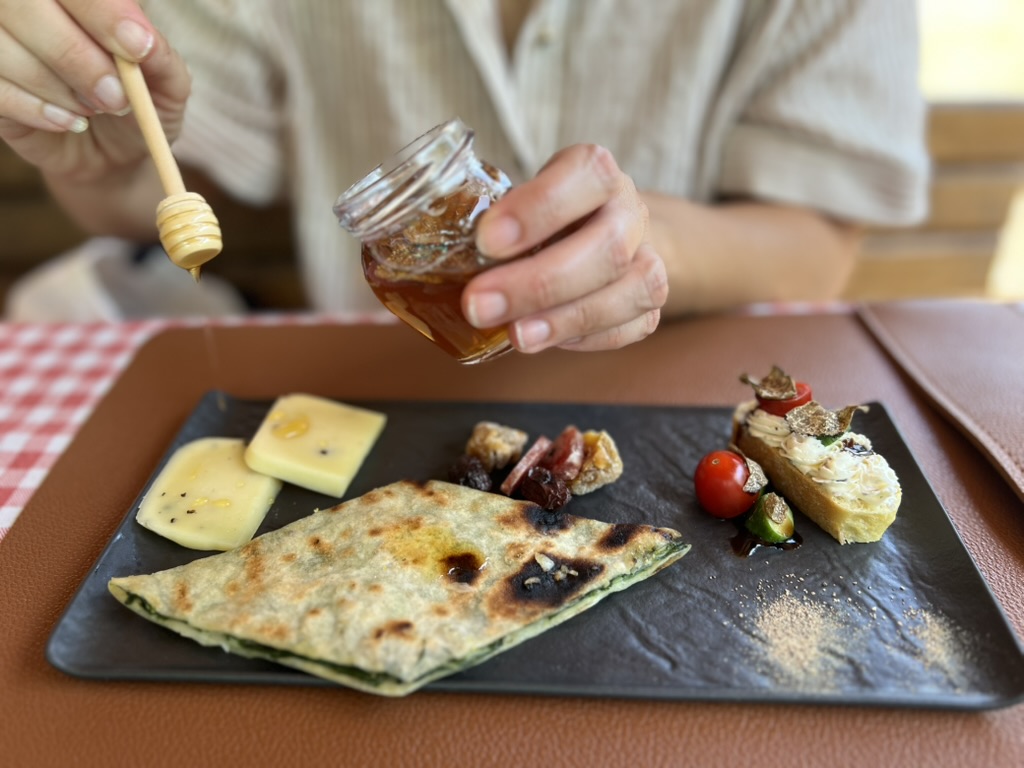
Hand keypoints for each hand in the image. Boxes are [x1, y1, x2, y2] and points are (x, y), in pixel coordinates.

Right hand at [0, 0, 187, 182]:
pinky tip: (69, 123)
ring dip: (55, 86)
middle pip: (22, 5)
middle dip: (74, 53)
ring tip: (93, 112)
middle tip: (116, 97)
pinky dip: (36, 109)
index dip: (101, 10)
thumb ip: (160, 57)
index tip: (137, 47)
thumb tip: (144, 40)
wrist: (113, 153)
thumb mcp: (166, 86)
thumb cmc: (138, 104)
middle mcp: (26, 10)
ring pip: (3, 48)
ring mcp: (0, 42)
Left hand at [465, 144, 666, 352]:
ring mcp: (647, 258)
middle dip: (538, 283)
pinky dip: (589, 338)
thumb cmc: (543, 217)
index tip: (486, 240)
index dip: (539, 208)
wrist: (601, 229)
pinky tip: (547, 339)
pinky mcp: (651, 303)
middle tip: (479, 305)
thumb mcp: (515, 200)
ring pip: (632, 289)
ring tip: (516, 336)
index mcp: (595, 173)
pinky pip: (635, 327)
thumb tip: (421, 270)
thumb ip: (481, 222)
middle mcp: (628, 212)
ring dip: (569, 318)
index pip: (587, 175)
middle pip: (606, 248)